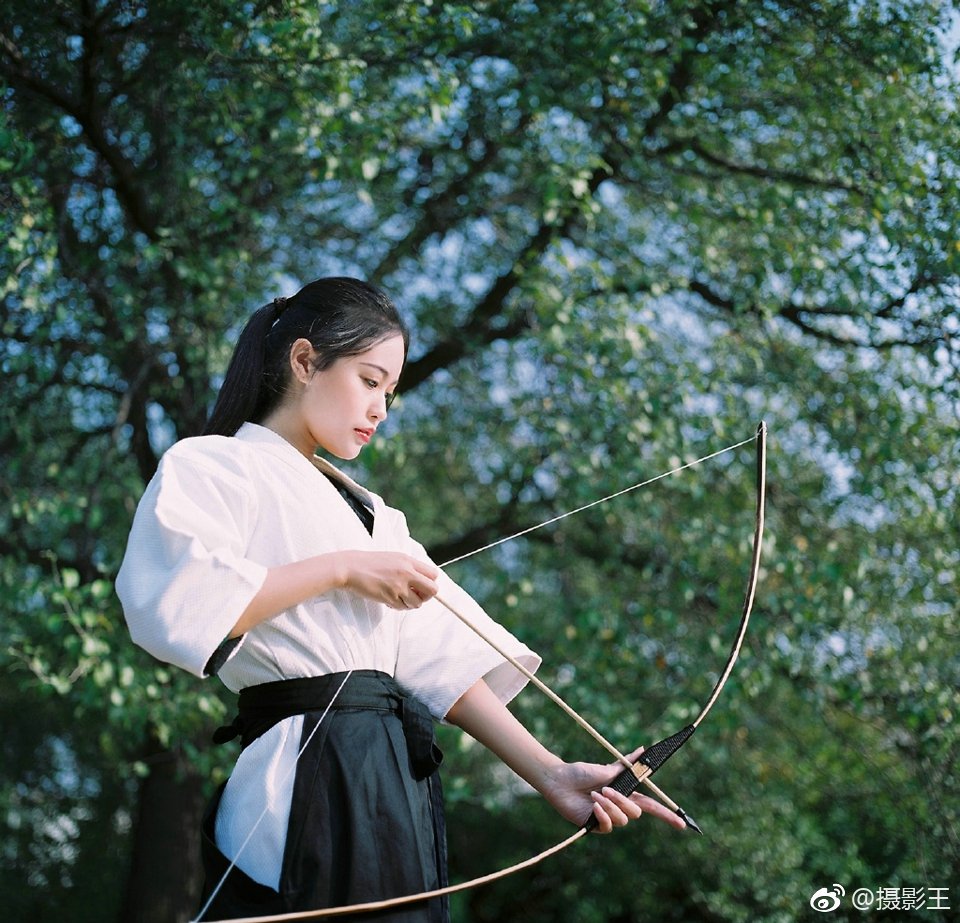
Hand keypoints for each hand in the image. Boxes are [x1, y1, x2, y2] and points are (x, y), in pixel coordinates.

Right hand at [340, 551, 438, 609]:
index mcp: (408, 561)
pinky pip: (402, 607)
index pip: (433, 574)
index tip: (423, 586)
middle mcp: (407, 573)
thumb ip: (409, 567)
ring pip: (417, 603)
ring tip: (399, 597)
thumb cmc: (371, 563)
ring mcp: (398, 586)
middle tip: (415, 595)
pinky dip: (398, 606)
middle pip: (432, 590)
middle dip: (426, 596)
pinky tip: (389, 599)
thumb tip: (424, 582)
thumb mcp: (394, 558)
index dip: (430, 583)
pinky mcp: (389, 597)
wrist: (351, 567)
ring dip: (410, 603)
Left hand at [541, 747, 688, 833]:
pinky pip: (609, 826)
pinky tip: (592, 806)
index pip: (651, 806)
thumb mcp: (607, 767)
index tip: (683, 823)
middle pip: (637, 811)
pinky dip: (602, 815)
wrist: (560, 780)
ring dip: (609, 805)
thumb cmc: (581, 773)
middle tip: (606, 790)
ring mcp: (609, 818)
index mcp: (625, 793)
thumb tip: (644, 749)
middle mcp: (619, 807)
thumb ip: (627, 764)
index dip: (667, 815)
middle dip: (623, 801)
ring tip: (594, 795)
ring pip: (623, 819)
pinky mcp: (596, 826)